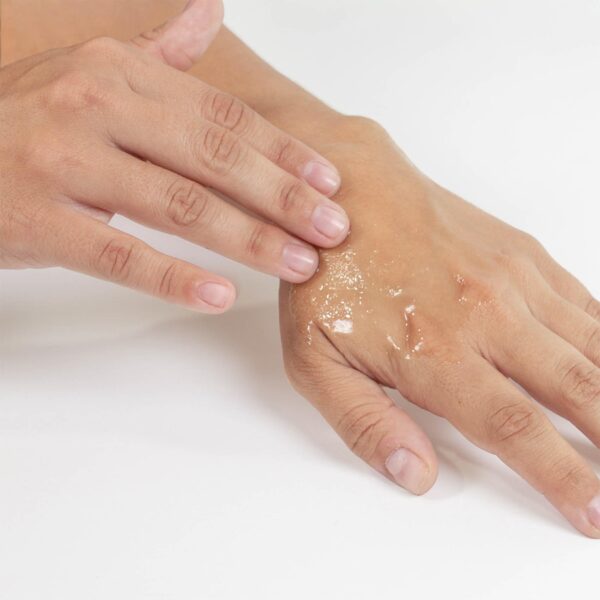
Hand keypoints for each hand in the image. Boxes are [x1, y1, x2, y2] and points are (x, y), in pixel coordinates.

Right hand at [0, 0, 348, 312]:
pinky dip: (173, 277)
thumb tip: (208, 11)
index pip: (223, 114)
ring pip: (179, 205)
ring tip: (299, 264)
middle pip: (214, 157)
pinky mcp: (39, 221)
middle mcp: (95, 107)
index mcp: (118, 71)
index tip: (328, 181)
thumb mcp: (87, 71)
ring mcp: (64, 163)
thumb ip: (155, 53)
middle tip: (333, 229)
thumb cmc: (25, 119)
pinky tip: (218, 294)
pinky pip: (119, 254)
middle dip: (282, 196)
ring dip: (249, 239)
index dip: (281, 150)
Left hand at [280, 118, 599, 536]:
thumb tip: (416, 474)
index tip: (593, 514)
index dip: (564, 479)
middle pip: (576, 392)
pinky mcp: (522, 254)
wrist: (343, 193)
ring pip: (592, 349)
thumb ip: (364, 423)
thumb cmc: (326, 275)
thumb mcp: (313, 361)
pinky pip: (584, 303)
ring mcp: (512, 281)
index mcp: (435, 354)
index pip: (517, 431)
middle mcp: (487, 318)